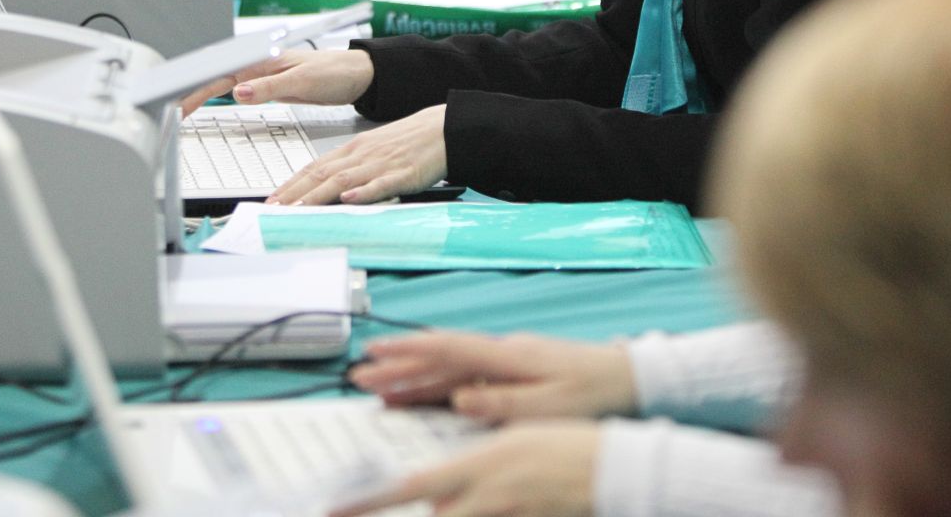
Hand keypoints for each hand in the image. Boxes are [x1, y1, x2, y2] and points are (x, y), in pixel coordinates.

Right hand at [177, 48, 374, 117]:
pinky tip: (207, 104)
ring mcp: (260, 76)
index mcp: (260, 60)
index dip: (194, 90)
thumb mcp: (302, 81)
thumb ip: (269, 87)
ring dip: (199, 95)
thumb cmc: (334, 72)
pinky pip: (234, 91)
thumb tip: (237, 93)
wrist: (356, 74)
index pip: (219, 75)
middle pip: (213, 79)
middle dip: (188, 93)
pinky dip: (216, 98)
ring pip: (220, 84)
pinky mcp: (267, 86)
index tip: (177, 105)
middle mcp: (256, 65)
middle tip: (168, 114)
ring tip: (177, 111)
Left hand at [268, 104, 445, 204]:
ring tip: (299, 208)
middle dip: (295, 194)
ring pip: (343, 180)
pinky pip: (380, 184)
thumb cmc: (406, 142)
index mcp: (352, 149)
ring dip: (318, 195)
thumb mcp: (371, 150)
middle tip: (274, 209)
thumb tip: (326, 188)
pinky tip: (350, 198)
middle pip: (321, 175)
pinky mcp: (403, 174)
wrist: (441, 128)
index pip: (314, 168)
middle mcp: (361, 156)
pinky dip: (363, 191)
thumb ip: (349, 167)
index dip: (291, 184)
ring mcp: (380, 164)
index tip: (272, 200)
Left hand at [330, 422, 600, 516]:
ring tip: (498, 490)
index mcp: (477, 464)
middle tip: (447, 495)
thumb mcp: (509, 440)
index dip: (370, 500)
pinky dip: (490, 515)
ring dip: (457, 511)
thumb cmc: (563, 445)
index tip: (335, 508)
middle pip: (436, 516)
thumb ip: (469, 470)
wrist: (614, 468)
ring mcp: (507, 516)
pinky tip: (509, 503)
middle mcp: (487, 495)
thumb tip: (437, 496)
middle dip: (436, 510)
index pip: (410, 486)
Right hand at [349, 331, 637, 420]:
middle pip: (439, 357)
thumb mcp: (551, 404)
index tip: (374, 355)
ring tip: (378, 388)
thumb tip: (459, 399)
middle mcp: (500, 352)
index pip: (447, 348)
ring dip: (412, 376)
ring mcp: (504, 359)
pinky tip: (420, 394)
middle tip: (360, 378)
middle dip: (398, 367)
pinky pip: (464, 375)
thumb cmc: (591, 391)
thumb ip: (503, 402)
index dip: (407, 351)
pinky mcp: (510, 370)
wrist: (625, 375)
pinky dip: (437, 384)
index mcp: (507, 355)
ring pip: (448, 367)